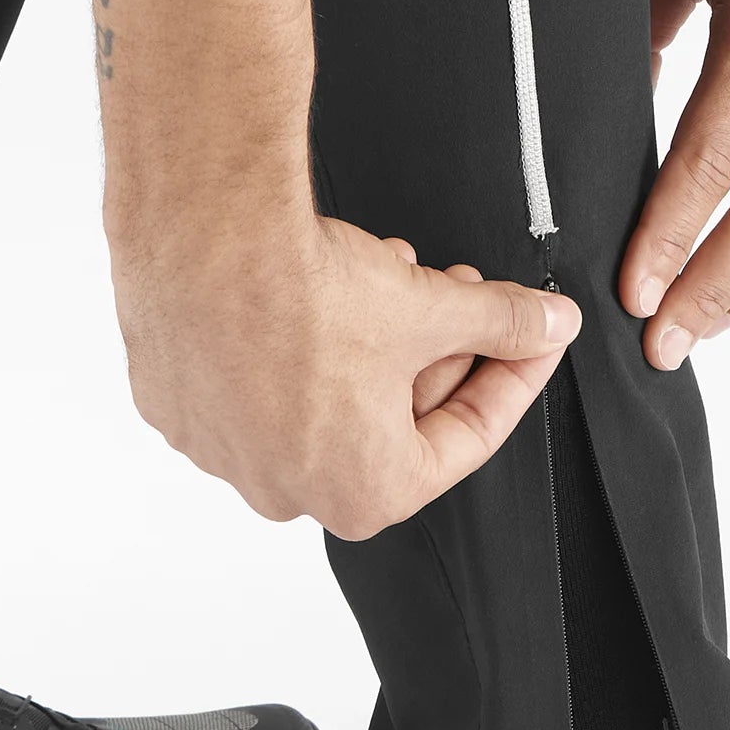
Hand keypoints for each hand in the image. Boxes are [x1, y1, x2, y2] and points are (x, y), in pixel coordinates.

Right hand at [109, 198, 580, 539]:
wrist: (197, 236)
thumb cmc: (302, 293)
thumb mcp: (430, 309)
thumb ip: (502, 325)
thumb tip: (549, 324)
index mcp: (365, 493)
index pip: (468, 438)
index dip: (513, 377)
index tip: (533, 341)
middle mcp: (290, 491)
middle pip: (393, 420)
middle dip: (438, 353)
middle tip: (467, 300)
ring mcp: (225, 454)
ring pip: (327, 398)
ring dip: (373, 342)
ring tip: (396, 275)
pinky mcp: (180, 409)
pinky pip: (258, 382)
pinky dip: (297, 341)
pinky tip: (321, 286)